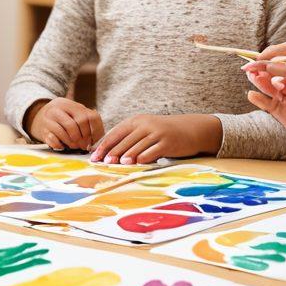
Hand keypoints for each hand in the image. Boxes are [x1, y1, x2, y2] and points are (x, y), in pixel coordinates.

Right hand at [27, 97, 103, 149]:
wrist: (38, 115)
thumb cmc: (63, 117)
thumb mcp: (74, 113)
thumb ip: (86, 121)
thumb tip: (99, 140)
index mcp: (70, 104)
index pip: (89, 116)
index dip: (95, 131)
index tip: (95, 140)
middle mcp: (58, 109)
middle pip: (77, 124)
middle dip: (83, 138)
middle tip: (84, 145)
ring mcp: (49, 119)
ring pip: (65, 133)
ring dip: (73, 143)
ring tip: (75, 146)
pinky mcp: (43, 131)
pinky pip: (55, 141)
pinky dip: (61, 146)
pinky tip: (63, 145)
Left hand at [91, 113, 221, 164]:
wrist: (190, 129)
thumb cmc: (163, 133)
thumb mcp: (145, 130)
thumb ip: (130, 138)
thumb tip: (110, 154)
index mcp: (136, 121)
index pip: (115, 133)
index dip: (104, 145)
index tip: (94, 156)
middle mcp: (145, 124)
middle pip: (125, 140)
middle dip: (113, 152)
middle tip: (104, 162)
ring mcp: (157, 133)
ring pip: (138, 145)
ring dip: (127, 155)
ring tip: (119, 164)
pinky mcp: (167, 142)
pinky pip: (153, 150)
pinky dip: (145, 157)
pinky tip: (138, 164)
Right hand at [244, 57, 285, 146]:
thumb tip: (271, 65)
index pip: (283, 57)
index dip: (272, 54)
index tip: (264, 57)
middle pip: (271, 71)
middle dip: (260, 67)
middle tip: (251, 67)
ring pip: (267, 87)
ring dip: (259, 81)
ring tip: (253, 76)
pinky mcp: (284, 115)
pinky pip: (268, 105)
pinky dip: (259, 100)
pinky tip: (253, 95)